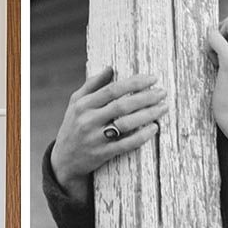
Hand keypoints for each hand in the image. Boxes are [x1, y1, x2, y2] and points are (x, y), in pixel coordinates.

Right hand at [49, 66, 168, 196]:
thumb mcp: (76, 103)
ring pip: (126, 124)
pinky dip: (142, 136)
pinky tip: (154, 128)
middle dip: (146, 98)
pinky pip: (126, 144)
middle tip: (163, 92)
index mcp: (83, 104)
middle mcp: (88, 120)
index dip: (134, 83)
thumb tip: (110, 68)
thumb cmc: (74, 125)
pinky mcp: (102, 154)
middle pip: (122, 106)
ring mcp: (95, 138)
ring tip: (163, 107)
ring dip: (148, 115)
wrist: (64, 159)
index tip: (153, 78)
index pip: (112, 90)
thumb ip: (92, 84)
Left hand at [206, 16, 227, 149]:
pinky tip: (213, 64)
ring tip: (216, 61)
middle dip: (220, 31)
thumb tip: (220, 39)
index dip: (227, 32)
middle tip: (216, 53)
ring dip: (215, 39)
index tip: (221, 50)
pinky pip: (215, 36)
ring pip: (227, 24)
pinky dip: (209, 46)